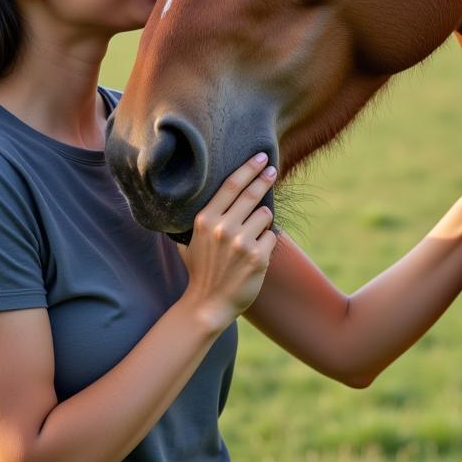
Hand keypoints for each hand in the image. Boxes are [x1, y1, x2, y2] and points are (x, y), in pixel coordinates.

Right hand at [179, 154, 277, 331]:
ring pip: (265, 215)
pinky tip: (256, 253)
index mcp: (205, 220)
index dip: (248, 168)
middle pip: (251, 194)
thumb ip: (202, 218)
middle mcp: (222, 228)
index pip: (231, 185)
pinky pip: (272, 236)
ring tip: (252, 235)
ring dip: (263, 220)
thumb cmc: (200, 270)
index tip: (261, 157)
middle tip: (272, 169)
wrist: (207, 305)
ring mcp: (241, 242)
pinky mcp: (258, 257)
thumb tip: (210, 194)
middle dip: (264, 178)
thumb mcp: (190, 240)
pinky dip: (267, 241)